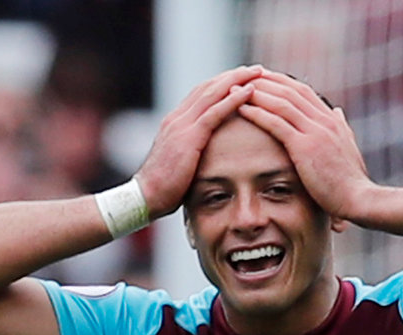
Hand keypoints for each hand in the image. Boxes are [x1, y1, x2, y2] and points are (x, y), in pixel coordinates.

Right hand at [135, 66, 262, 217]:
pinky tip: (250, 92)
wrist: (144, 198)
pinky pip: (214, 113)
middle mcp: (177, 118)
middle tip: (256, 68)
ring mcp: (181, 125)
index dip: (223, 83)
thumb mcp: (180, 163)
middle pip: (208, 86)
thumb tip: (207, 157)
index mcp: (175, 122)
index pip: (201, 94)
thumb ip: (192, 152)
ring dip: (238, 79)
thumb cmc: (163, 189)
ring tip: (258, 72)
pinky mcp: (188, 138)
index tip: (243, 78)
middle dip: (233, 75)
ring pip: (213, 93)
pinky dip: (234, 99)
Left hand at [237, 72, 371, 220]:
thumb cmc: (351, 182)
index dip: (281, 82)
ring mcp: (315, 132)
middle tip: (244, 75)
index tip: (263, 78)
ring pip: (281, 102)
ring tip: (235, 88)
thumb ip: (341, 128)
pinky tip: (240, 108)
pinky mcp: (305, 147)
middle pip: (290, 91)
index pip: (303, 91)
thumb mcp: (348, 149)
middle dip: (265, 81)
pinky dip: (257, 113)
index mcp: (332, 120)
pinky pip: (276, 124)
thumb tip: (337, 112)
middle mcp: (324, 120)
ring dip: (256, 92)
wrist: (359, 199)